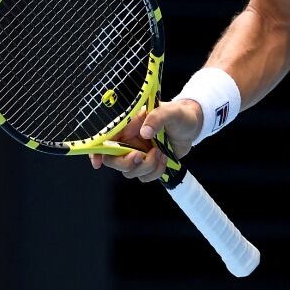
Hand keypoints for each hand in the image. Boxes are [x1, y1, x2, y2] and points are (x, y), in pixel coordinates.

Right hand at [88, 99, 202, 183]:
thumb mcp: (171, 112)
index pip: (105, 138)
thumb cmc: (180, 114)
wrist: (193, 125)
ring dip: (147, 166)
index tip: (98, 162)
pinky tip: (164, 158)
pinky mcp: (149, 164)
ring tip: (160, 152)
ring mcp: (139, 153)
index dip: (96, 151)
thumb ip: (157, 118)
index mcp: (128, 125)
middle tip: (141, 156)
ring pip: (130, 172)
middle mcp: (130, 140)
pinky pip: (145, 177)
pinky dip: (156, 171)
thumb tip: (144, 132)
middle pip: (113, 160)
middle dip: (126, 163)